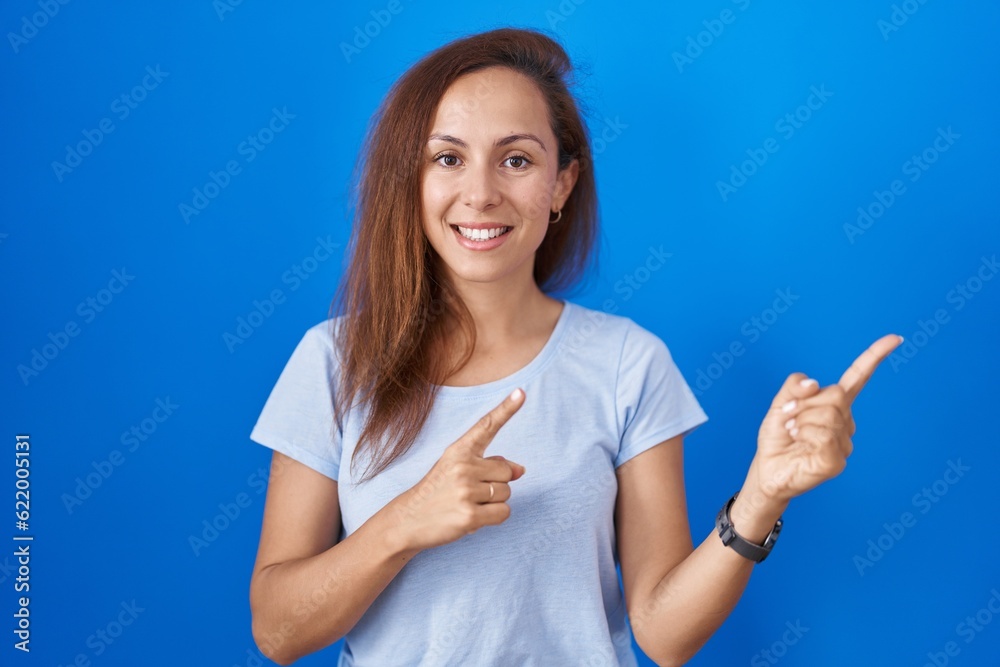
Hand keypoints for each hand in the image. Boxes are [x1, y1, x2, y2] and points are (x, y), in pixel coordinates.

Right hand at [387, 388, 527, 552]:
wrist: (407, 520)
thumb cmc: (437, 492)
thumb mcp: (457, 470)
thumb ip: (489, 466)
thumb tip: (520, 470)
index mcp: (459, 451)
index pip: (487, 426)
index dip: (507, 409)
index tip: (522, 392)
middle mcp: (463, 466)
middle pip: (507, 472)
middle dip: (496, 484)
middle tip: (469, 493)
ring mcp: (466, 491)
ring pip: (507, 493)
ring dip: (494, 503)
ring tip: (467, 505)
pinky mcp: (470, 515)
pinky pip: (504, 513)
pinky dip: (494, 518)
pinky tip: (472, 518)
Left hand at [749, 334, 902, 504]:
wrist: (768, 468)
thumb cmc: (777, 437)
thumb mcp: (781, 403)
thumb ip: (795, 386)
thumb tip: (815, 383)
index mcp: (834, 404)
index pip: (857, 377)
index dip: (874, 357)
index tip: (894, 339)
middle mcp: (844, 421)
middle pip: (835, 394)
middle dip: (805, 401)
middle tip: (788, 415)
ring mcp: (844, 442)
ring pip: (828, 415)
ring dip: (800, 420)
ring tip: (792, 432)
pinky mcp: (836, 461)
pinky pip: (824, 435)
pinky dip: (805, 434)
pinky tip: (800, 443)